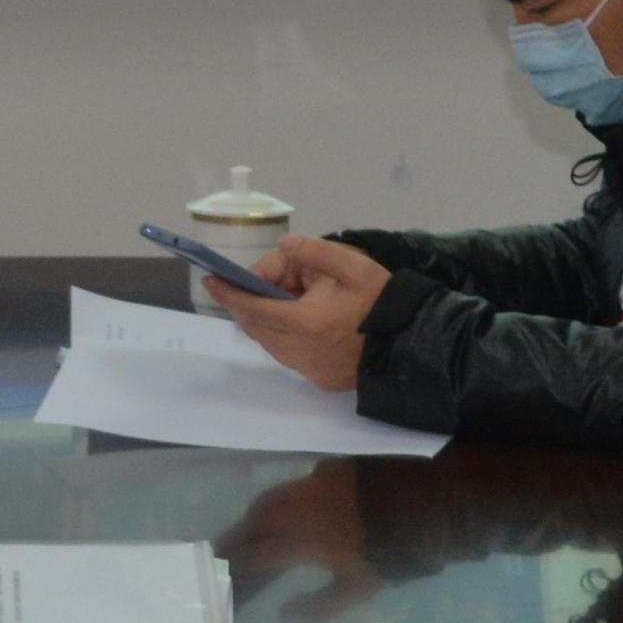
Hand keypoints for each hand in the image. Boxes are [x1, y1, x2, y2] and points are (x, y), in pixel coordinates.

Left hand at [209, 236, 390, 393]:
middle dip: (249, 302)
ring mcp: (307, 368)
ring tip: (286, 293)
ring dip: (267, 318)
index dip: (229, 293)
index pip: (253, 307)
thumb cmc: (384, 305)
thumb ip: (318, 252)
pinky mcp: (317, 377)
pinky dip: (282, 333)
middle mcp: (299, 351)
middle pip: (256, 326)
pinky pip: (286, 353)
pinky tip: (300, 316)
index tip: (210, 280)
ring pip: (269, 341)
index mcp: (305, 323)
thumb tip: (286, 244)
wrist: (412, 347)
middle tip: (256, 280)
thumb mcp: (356, 268)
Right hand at [221, 466, 385, 622]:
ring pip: (271, 498)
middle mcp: (296, 510)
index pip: (254, 554)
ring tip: (250, 526)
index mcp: (299, 542)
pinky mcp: (328, 469)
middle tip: (222, 547)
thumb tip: (283, 616)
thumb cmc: (388, 554)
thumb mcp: (358, 589)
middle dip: (236, 535)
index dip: (233, 563)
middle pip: (254, 522)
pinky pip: (296, 484)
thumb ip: (319, 605)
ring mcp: (310, 485)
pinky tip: (292, 505)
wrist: (419, 503)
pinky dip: (285, 498)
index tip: (217, 569)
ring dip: (256, 514)